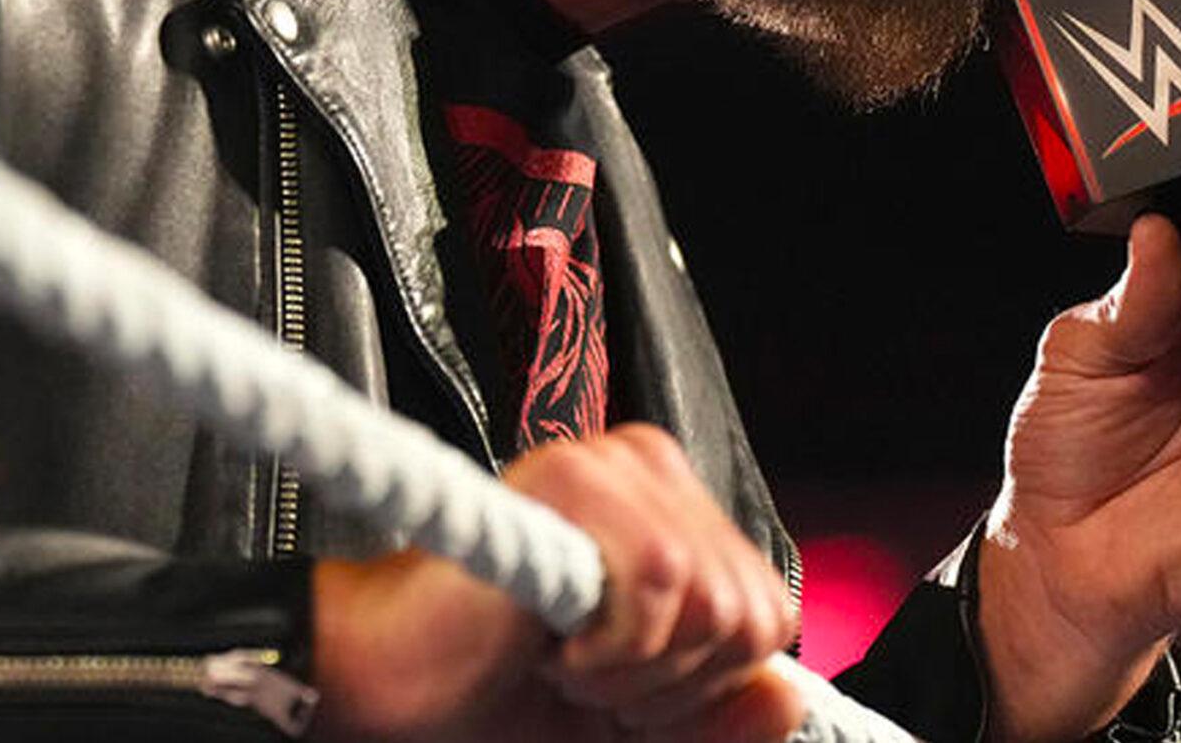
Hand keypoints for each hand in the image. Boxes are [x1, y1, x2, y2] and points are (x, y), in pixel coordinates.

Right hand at [310, 423, 803, 742]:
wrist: (393, 696)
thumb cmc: (501, 697)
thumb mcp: (638, 727)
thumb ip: (718, 720)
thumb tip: (787, 692)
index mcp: (674, 511)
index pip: (768, 614)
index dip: (701, 686)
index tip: (614, 684)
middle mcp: (649, 469)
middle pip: (752, 613)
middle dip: (671, 683)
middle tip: (581, 673)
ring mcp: (609, 465)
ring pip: (714, 601)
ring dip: (634, 669)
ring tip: (559, 654)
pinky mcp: (572, 478)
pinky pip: (665, 582)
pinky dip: (612, 647)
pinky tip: (548, 638)